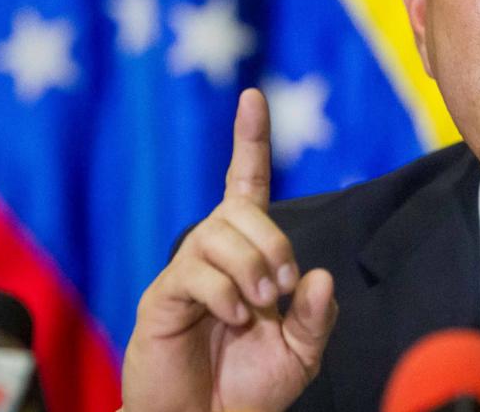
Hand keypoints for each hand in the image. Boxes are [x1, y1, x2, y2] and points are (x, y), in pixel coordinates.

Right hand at [122, 89, 338, 411]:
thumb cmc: (251, 387)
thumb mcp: (302, 353)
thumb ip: (316, 315)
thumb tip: (317, 275)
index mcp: (249, 256)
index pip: (246, 185)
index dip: (250, 142)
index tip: (253, 96)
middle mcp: (214, 254)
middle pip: (240, 209)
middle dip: (272, 242)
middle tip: (281, 289)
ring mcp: (186, 274)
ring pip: (216, 235)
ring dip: (249, 268)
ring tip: (256, 309)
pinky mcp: (162, 298)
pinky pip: (193, 272)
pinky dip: (223, 294)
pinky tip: (232, 320)